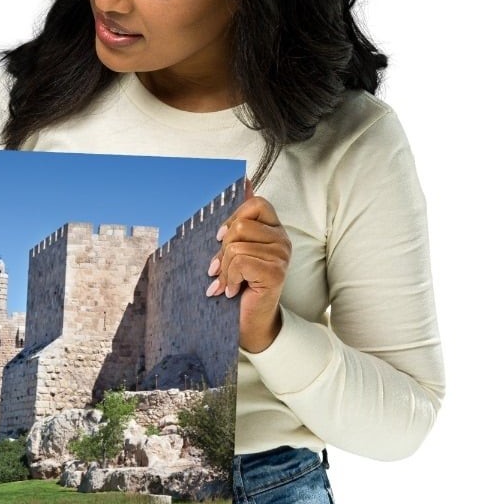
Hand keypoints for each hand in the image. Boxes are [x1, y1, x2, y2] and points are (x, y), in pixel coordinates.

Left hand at [205, 178, 291, 353]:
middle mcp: (282, 240)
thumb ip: (241, 219)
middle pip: (242, 225)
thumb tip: (245, 181)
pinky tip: (232, 290)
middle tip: (221, 268)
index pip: (256, 203)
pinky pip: (240, 261)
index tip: (221, 239)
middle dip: (223, 249)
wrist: (249, 322)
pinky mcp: (276, 272)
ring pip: (237, 246)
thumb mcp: (235, 249)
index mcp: (274, 230)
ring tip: (227, 283)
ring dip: (224, 269)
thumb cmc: (241, 285)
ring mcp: (281, 256)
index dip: (234, 218)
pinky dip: (229, 278)